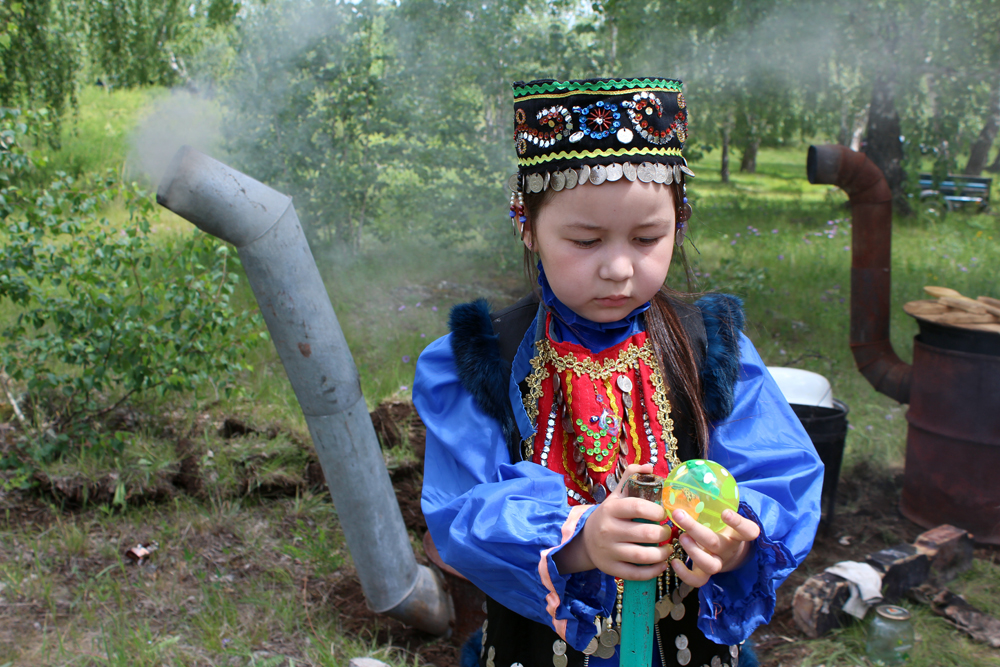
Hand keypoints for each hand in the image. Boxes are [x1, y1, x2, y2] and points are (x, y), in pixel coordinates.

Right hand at [555, 464, 671, 579]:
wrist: (585, 541)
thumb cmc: (608, 516)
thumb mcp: (616, 496)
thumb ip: (631, 477)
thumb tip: (649, 466)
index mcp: (611, 509)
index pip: (636, 507)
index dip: (656, 511)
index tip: (664, 514)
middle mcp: (608, 530)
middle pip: (644, 534)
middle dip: (663, 534)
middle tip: (668, 533)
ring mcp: (609, 551)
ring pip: (642, 556)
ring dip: (661, 554)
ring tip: (668, 549)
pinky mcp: (611, 568)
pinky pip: (636, 573)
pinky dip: (652, 571)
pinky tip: (661, 564)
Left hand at [669, 507, 759, 587]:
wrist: (730, 554)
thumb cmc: (721, 526)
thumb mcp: (722, 514)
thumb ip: (714, 499)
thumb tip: (691, 470)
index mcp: (738, 534)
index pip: (748, 530)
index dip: (738, 523)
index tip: (725, 512)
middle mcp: (729, 549)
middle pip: (716, 543)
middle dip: (696, 529)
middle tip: (680, 515)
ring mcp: (718, 562)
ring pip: (710, 564)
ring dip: (693, 552)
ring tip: (680, 538)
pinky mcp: (707, 574)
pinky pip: (698, 581)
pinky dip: (685, 574)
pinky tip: (673, 561)